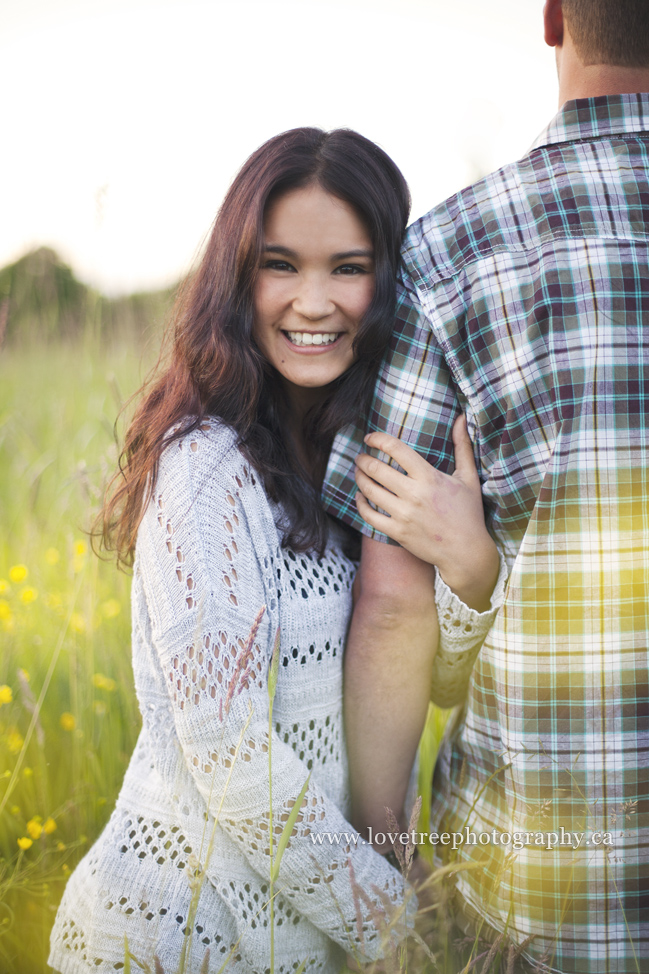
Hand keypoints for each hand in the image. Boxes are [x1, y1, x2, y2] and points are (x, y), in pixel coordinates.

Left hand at [354, 415, 498, 611]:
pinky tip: (360, 496)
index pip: (397, 449)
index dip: (379, 439)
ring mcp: (403, 515)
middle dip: (364, 459)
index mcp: (429, 477)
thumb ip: (462, 445)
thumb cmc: (469, 513)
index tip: (370, 437)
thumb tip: (461, 418)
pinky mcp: (397, 532)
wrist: (466, 552)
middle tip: (360, 456)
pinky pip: (369, 516)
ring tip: (358, 472)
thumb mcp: (469, 477)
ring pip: (370, 491)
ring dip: (359, 478)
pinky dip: (360, 504)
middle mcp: (413, 494)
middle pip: (377, 469)